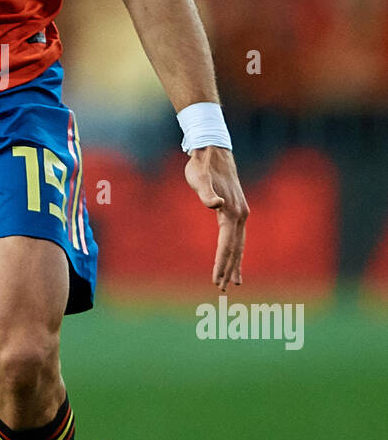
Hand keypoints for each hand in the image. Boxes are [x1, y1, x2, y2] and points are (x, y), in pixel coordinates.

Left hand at [184, 146, 248, 291]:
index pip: (226, 245)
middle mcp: (240, 215)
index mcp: (232, 212)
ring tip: (232, 283)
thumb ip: (206, 193)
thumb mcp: (199, 178)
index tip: (216, 280)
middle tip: (221, 289)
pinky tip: (233, 259)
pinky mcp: (236, 210)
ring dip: (234, 263)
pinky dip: (236, 251)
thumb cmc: (202, 165)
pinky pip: (237, 236)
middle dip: (229, 269)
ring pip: (238, 244)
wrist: (213, 150)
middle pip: (235, 249)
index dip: (221, 264)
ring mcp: (240, 213)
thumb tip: (215, 204)